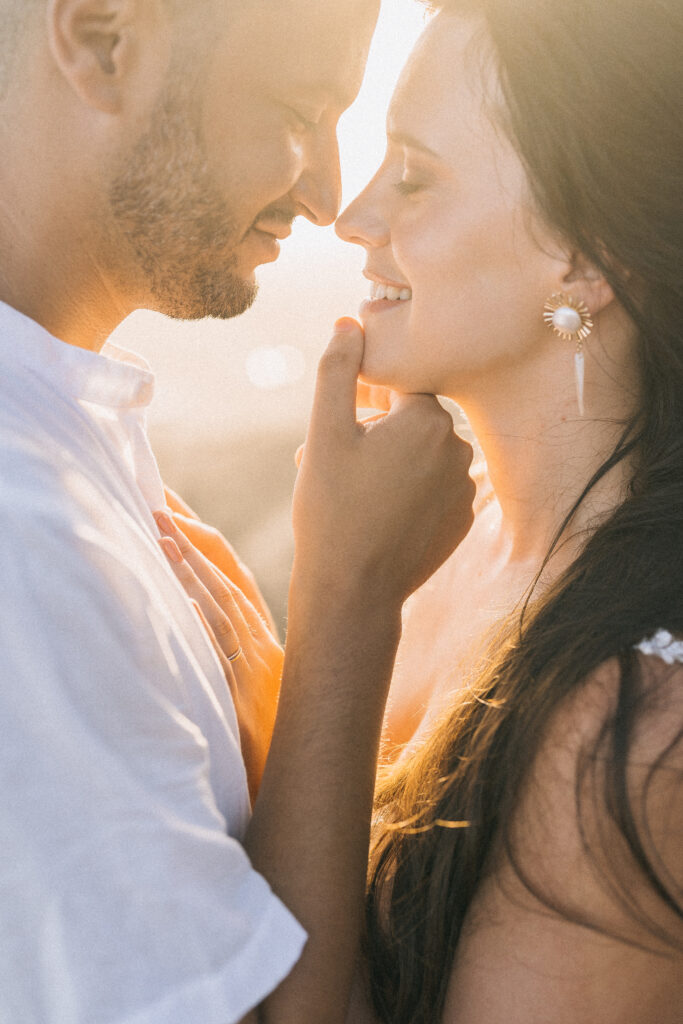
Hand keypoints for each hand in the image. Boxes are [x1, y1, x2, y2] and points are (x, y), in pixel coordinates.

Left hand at [154, 511, 282, 804]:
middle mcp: (265, 647)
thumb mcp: (261, 692)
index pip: (232, 577)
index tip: (174, 509)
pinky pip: (220, 650)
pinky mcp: (244, 698)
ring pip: (221, 605)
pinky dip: (201, 616)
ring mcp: (256, 670)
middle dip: (190, 536)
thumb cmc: (276, 745)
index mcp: (267, 641)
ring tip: (159, 528)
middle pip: (225, 579)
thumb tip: (198, 616)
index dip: (203, 540)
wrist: (300, 792)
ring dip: (189, 564)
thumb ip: (239, 655)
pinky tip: (181, 591)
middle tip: (157, 499)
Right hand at [291, 319, 475, 616]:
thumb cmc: (332, 509)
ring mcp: (464, 489)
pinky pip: (433, 490)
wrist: (353, 590)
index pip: (398, 388)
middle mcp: (457, 449)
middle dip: (375, 434)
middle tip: (336, 464)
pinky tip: (377, 517)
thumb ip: (338, 370)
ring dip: (390, 464)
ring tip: (352, 492)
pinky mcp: (461, 521)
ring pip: (421, 457)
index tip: (342, 428)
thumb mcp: (325, 432)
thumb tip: (349, 321)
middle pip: (411, 422)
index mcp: (428, 420)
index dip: (364, 404)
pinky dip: (408, 494)